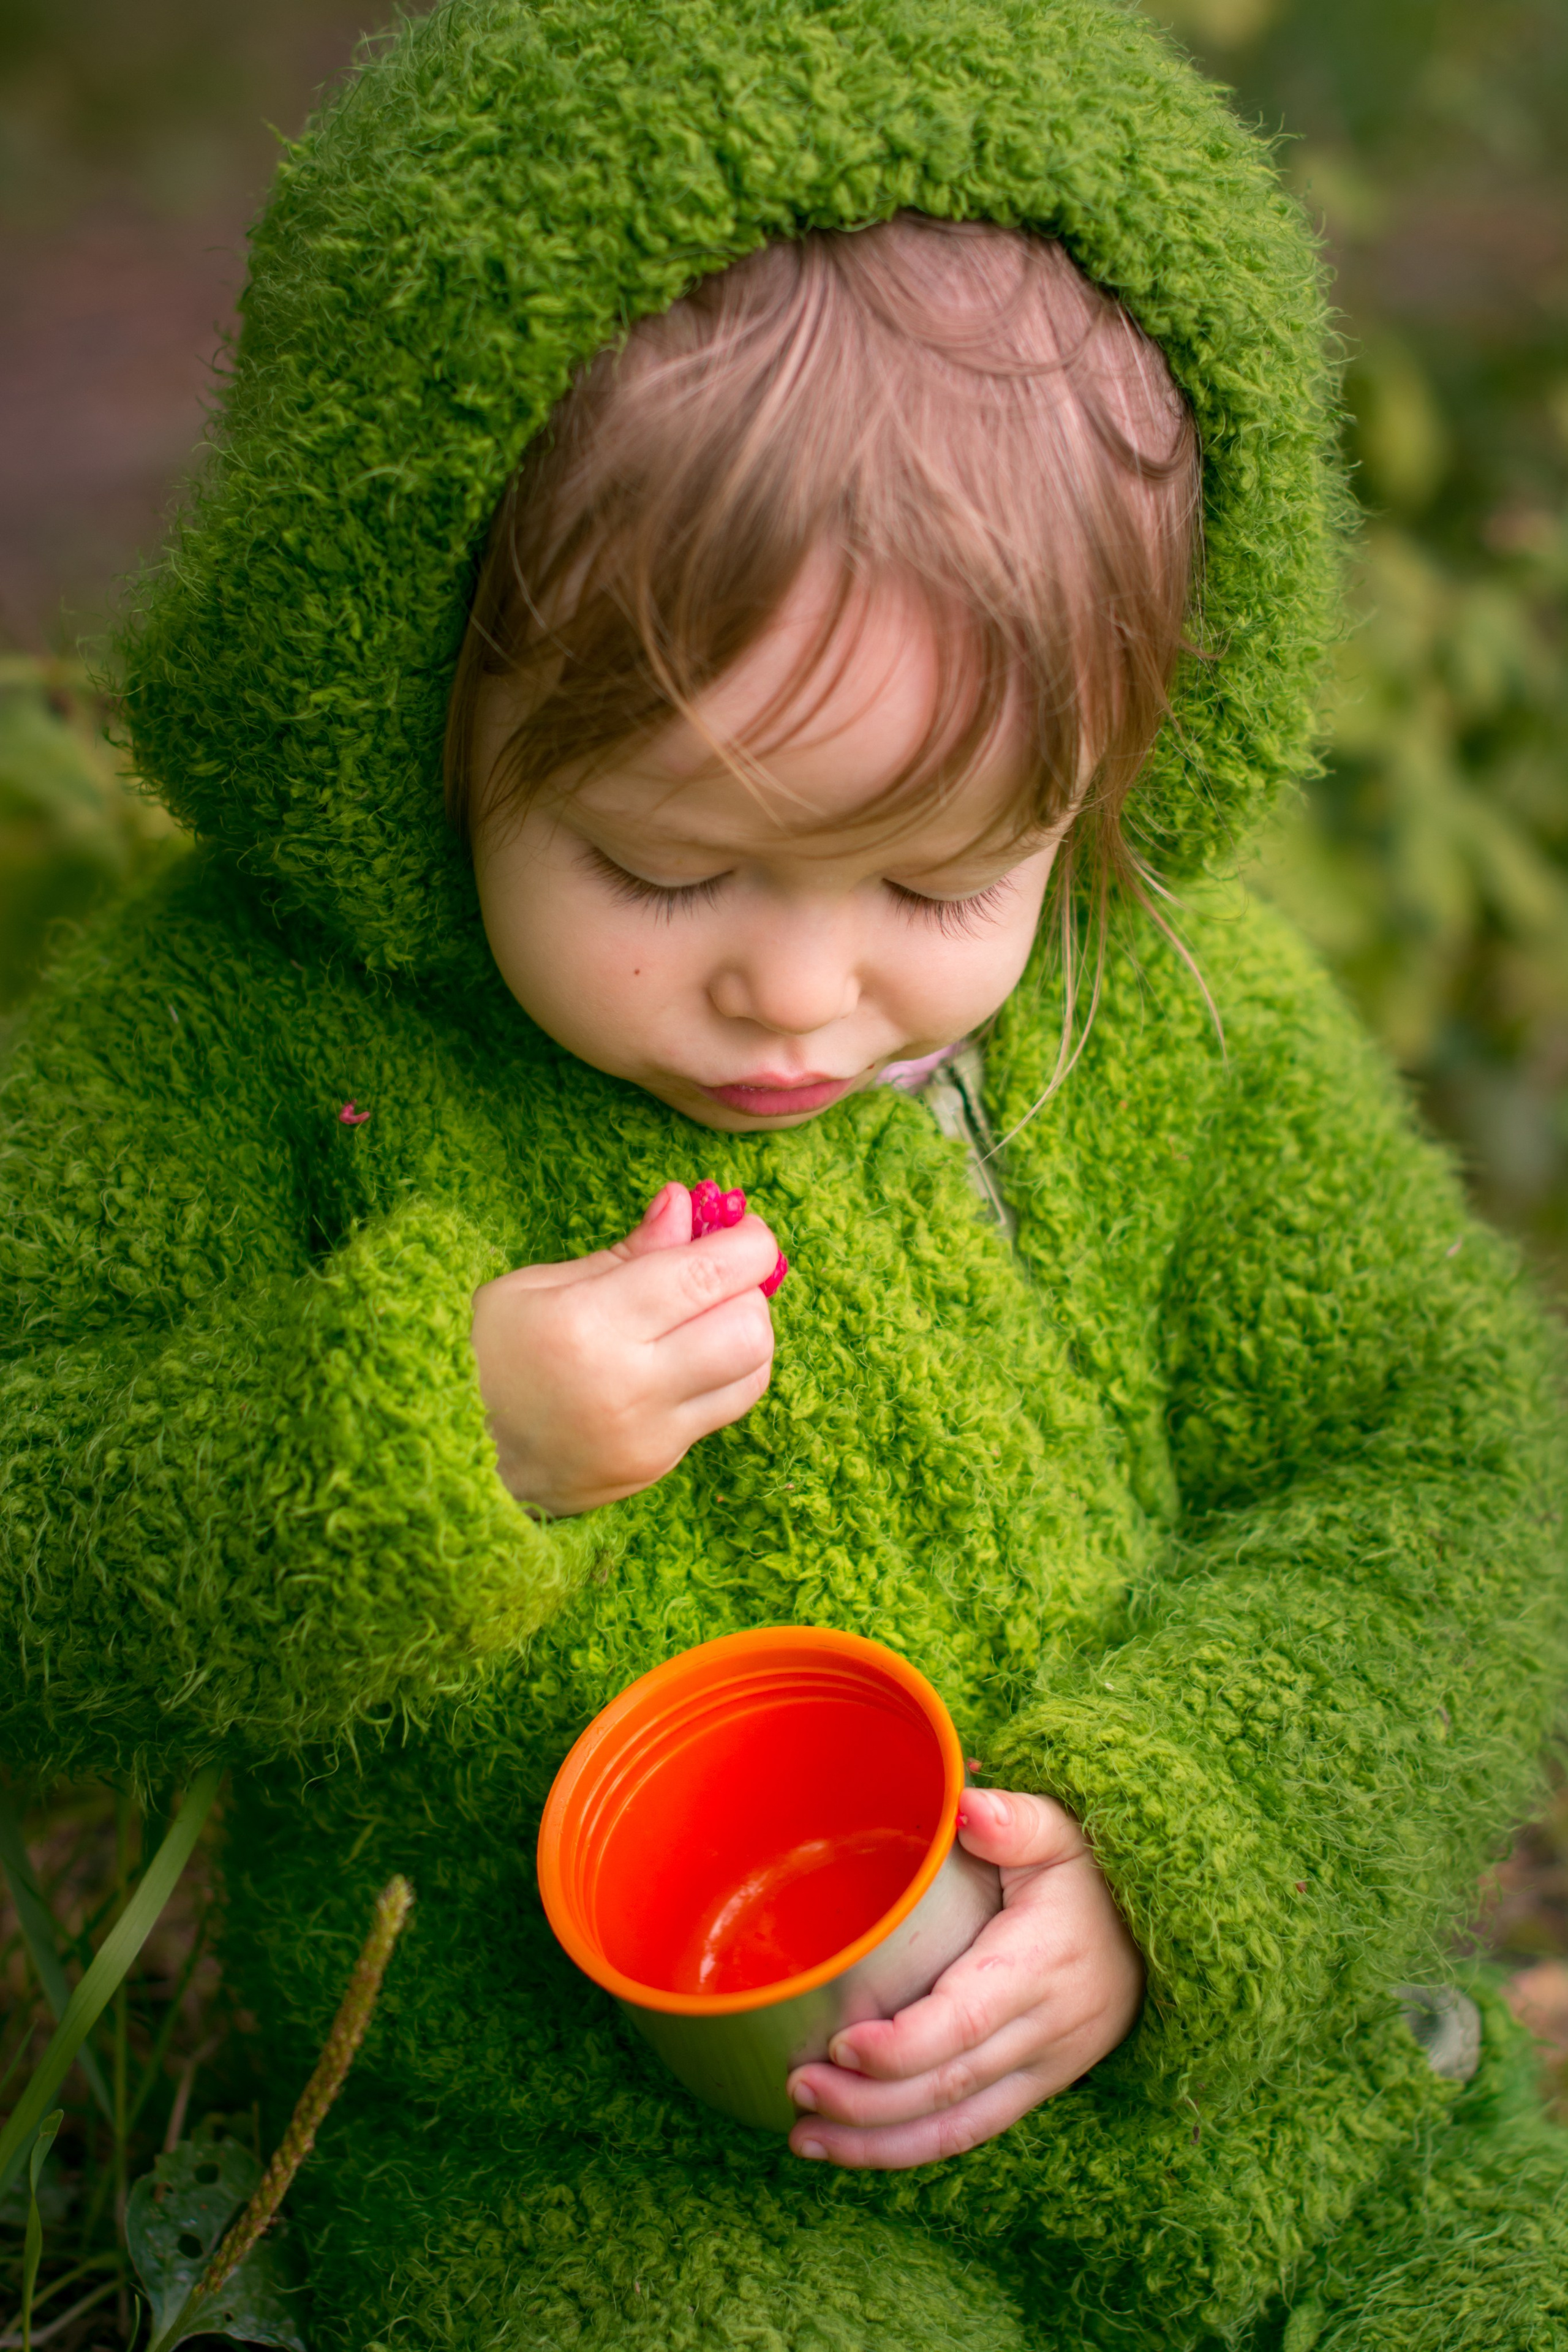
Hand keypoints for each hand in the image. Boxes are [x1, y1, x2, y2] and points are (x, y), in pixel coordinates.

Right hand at [471, 1181, 779, 1515]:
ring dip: (747, 1333)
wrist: (444, 1455)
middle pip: (747, 1328)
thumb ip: (626, 1252)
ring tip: (708, 1315)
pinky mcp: (655, 1467)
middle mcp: (629, 1385)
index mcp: (590, 1324)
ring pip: (752, 1375)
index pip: (708, 1276)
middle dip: (750, 1289)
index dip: (747, 1243)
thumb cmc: (483, 1354)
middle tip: (720, 1273)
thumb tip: (684, 1204)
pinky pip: (724, 1411)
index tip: (743, 1228)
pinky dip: (726, 1375)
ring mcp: (648, 1436)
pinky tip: (691, 1358)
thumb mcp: (535, 1286)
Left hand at [786, 1787, 1142, 2168]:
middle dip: (867, 2102)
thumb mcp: (1061, 1832)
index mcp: (1037, 1966)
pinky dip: (912, 2149)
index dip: (900, 2047)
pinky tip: (855, 2147)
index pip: (964, 2022)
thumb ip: (1016, 1820)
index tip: (839, 2047)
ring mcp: (1042, 2069)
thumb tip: (968, 1809)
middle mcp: (1042, 2030)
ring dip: (878, 2144)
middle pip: (948, 2086)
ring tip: (806, 2139)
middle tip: (797, 2091)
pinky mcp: (1036, 2089)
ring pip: (957, 2127)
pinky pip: (972, 2131)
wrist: (1158, 1931)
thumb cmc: (1091, 1874)